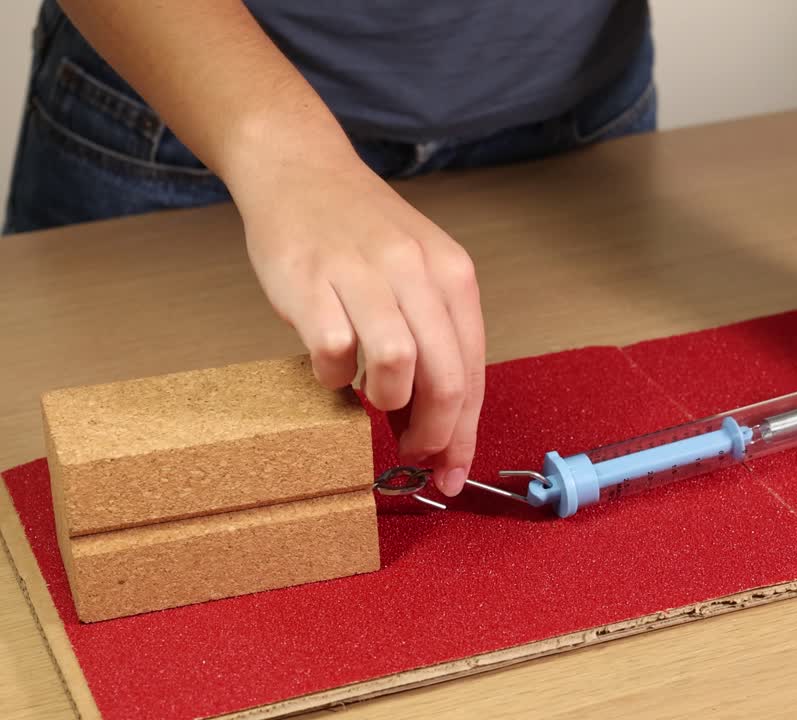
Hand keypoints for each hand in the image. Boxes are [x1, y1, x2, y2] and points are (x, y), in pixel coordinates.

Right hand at [233, 149, 484, 495]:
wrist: (301, 169)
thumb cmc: (363, 234)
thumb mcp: (419, 274)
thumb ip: (435, 341)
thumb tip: (438, 427)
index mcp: (453, 274)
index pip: (474, 370)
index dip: (465, 433)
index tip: (452, 471)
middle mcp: (416, 270)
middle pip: (446, 377)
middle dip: (434, 433)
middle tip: (412, 451)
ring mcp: (362, 272)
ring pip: (397, 365)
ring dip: (385, 401)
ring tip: (369, 397)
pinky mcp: (309, 278)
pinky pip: (333, 351)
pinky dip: (333, 376)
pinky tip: (330, 367)